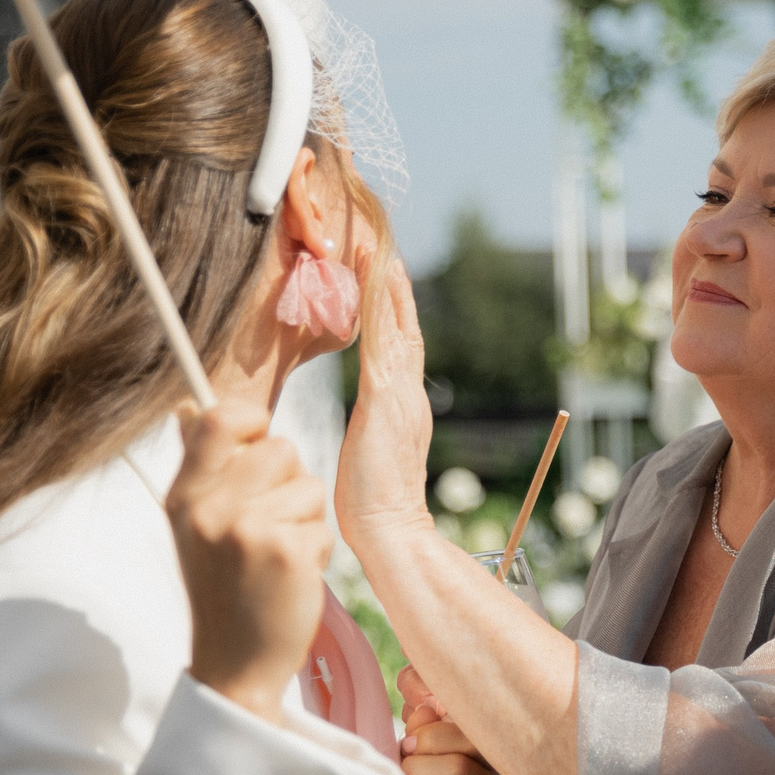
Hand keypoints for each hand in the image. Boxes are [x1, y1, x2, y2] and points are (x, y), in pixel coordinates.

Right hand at [168, 401, 331, 722]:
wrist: (234, 663)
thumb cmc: (225, 590)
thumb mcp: (193, 526)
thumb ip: (202, 469)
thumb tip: (189, 407)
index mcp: (183, 495)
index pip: (220, 417)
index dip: (252, 422)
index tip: (260, 448)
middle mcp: (209, 507)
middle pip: (280, 447)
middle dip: (291, 480)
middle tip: (273, 523)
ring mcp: (247, 529)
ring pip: (309, 484)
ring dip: (307, 517)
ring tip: (280, 555)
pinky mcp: (286, 551)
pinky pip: (322, 522)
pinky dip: (318, 547)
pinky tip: (293, 575)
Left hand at [337, 251, 433, 558]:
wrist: (392, 532)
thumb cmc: (374, 507)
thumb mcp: (370, 458)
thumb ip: (372, 436)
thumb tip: (367, 433)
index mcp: (405, 406)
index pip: (401, 347)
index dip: (393, 310)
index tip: (383, 276)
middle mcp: (410, 392)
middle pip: (404, 325)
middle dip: (393, 284)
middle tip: (381, 242)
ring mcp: (401, 392)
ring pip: (394, 323)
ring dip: (383, 281)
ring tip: (372, 245)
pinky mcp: (385, 396)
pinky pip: (380, 336)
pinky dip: (375, 303)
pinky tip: (365, 276)